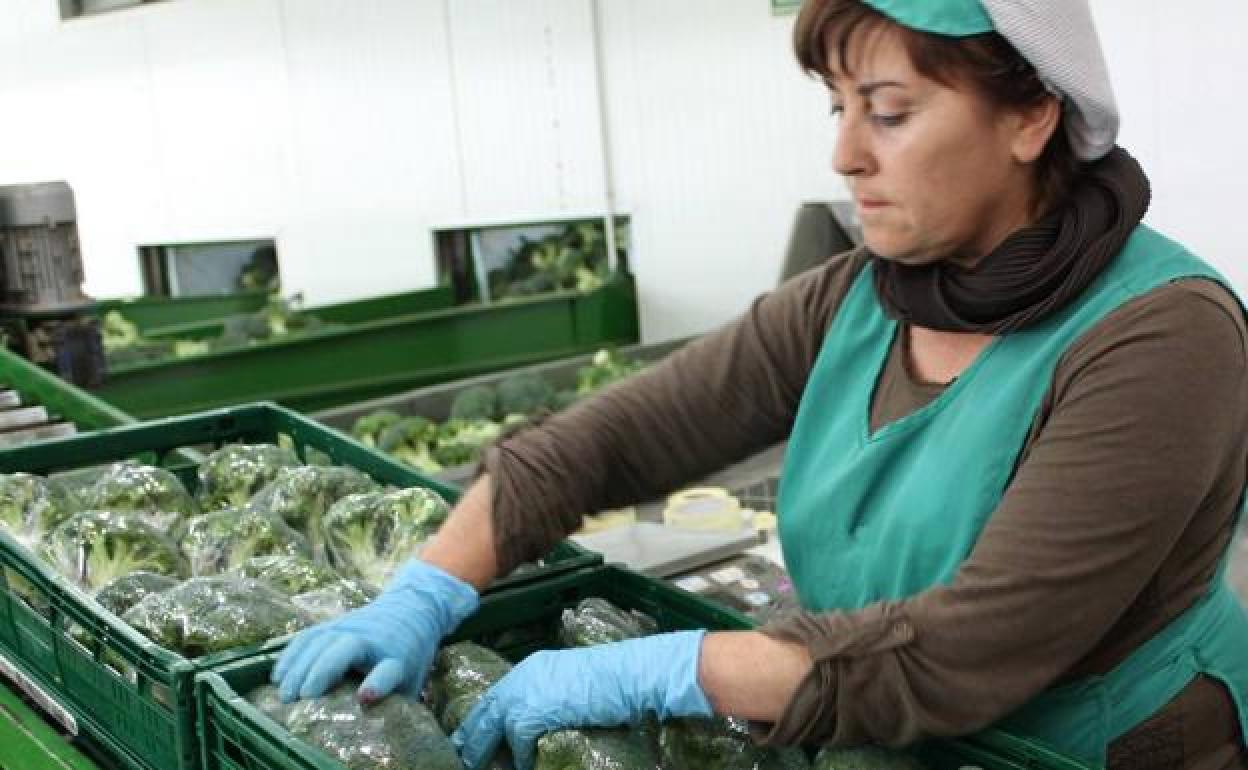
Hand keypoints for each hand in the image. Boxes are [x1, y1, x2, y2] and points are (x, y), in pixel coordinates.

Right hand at [272, 559, 477, 702]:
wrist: (410, 609)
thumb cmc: (408, 656)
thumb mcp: (411, 680)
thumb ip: (393, 702)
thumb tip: (372, 735)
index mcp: (398, 658)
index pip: (390, 669)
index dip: (378, 683)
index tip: (364, 696)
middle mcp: (373, 639)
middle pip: (348, 648)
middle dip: (323, 671)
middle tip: (302, 700)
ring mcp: (351, 627)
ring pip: (322, 640)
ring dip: (299, 667)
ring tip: (284, 696)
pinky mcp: (334, 623)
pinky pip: (307, 636)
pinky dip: (290, 655)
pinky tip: (278, 677)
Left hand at [451, 631, 711, 769]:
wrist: (626, 674)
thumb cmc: (611, 680)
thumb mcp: (571, 684)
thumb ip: (549, 699)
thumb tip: (539, 724)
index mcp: (529, 671)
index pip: (494, 699)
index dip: (482, 720)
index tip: (471, 737)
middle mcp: (519, 680)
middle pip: (482, 714)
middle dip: (471, 739)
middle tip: (462, 757)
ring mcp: (521, 698)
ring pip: (490, 732)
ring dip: (487, 753)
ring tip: (477, 766)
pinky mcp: (528, 718)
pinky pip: (516, 747)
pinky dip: (520, 761)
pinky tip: (526, 767)